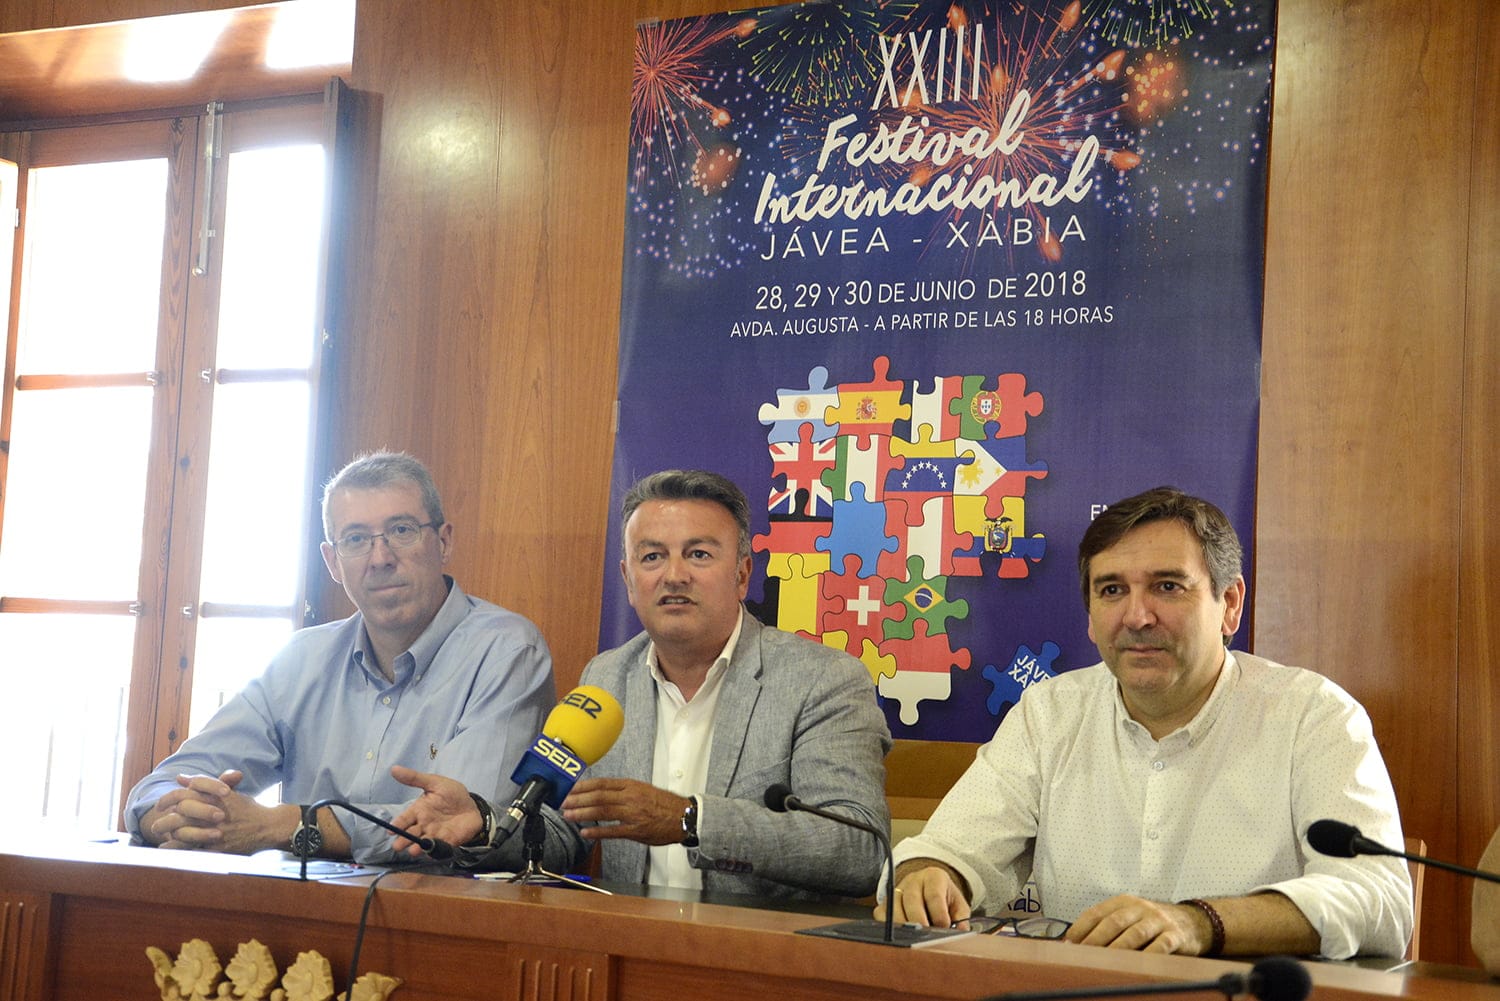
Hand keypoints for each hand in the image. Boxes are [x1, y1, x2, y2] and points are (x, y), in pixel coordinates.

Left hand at [146, 770, 291, 853]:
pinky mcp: (219, 847)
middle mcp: (215, 813)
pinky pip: (194, 850)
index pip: (186, 794)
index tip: (160, 805)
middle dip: (165, 820)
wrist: (268, 826)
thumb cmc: (247, 808)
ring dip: (169, 834)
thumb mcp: (227, 792)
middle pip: (181, 814)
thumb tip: (180, 778)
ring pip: (185, 832)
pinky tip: (168, 848)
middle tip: (156, 825)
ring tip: (159, 836)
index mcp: (216, 797)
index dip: (168, 799)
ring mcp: (217, 831)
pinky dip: (179, 850)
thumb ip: (202, 785)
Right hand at [389, 765, 481, 856]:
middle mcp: (423, 824)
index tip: (390, 830)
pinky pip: (439, 848)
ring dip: (416, 848)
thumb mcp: (435, 782)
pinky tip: (430, 853)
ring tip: (413, 851)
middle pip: (410, 834)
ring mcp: (434, 834)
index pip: (404, 819)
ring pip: (422, 843)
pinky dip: (434, 851)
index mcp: (419, 810)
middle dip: (403, 840)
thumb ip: (415, 778)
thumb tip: (394, 769)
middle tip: (397, 846)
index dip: (397, 825)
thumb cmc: (452, 795)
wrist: (473, 806)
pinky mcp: (447, 842)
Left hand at [561, 778, 688, 845]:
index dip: (583, 786)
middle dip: (577, 799)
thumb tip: (601, 794)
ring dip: (582, 813)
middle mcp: (630, 797)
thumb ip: (623, 792)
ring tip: (568, 815)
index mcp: (631, 785)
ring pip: (602, 811)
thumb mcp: (643, 790)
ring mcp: (633, 813)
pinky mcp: (636, 830)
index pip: (601, 783)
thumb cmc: (664, 804)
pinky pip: (613, 831)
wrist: (684, 817)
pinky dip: (597, 832)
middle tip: (562, 802)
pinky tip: (585, 833)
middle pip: (598, 796)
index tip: (569, 789)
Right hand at [876, 861, 971, 927]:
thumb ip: (961, 919)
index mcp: (934, 877)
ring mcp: (897, 890)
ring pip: (893, 907)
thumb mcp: (958, 905)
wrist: (929, 888)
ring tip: (913, 939)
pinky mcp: (885, 901)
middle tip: (927, 936)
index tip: (944, 927)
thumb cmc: (945, 899)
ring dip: (903, 925)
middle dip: (919, 920)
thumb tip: (960, 934)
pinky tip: (900, 935)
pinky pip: (881, 914)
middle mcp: (913, 880)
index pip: (934, 894)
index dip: (939, 913)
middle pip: (911, 899)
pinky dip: (888, 926)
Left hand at [1066, 894, 1202, 952]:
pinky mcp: (1175, 935)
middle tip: (1082, 955)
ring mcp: (1158, 920)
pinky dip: (1147, 956)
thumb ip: (1107, 926)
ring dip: (1117, 949)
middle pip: (1114, 922)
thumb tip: (1074, 944)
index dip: (1081, 928)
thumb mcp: (1130, 917)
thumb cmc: (1151, 923)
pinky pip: (1160, 946)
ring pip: (1135, 934)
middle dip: (1095, 939)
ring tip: (1104, 962)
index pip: (1097, 912)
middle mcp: (1140, 907)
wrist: (1192, 921)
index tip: (1068, 944)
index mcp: (1124, 902)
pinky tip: (1137, 965)